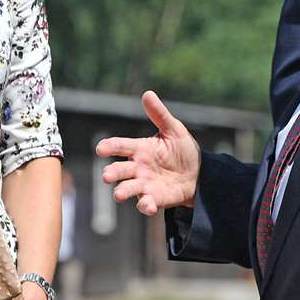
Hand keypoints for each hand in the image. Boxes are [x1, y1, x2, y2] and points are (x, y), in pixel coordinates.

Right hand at [96, 91, 201, 215]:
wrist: (198, 173)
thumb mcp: (173, 129)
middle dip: (112, 172)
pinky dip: (145, 205)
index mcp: (139, 149)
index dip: (110, 147)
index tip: (101, 148)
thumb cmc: (181, 149)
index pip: (121, 146)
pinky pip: (146, 203)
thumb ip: (159, 114)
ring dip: (123, 191)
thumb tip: (147, 94)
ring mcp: (144, 185)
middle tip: (107, 175)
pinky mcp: (154, 199)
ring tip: (118, 194)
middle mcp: (137, 168)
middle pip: (120, 170)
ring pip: (128, 188)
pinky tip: (148, 205)